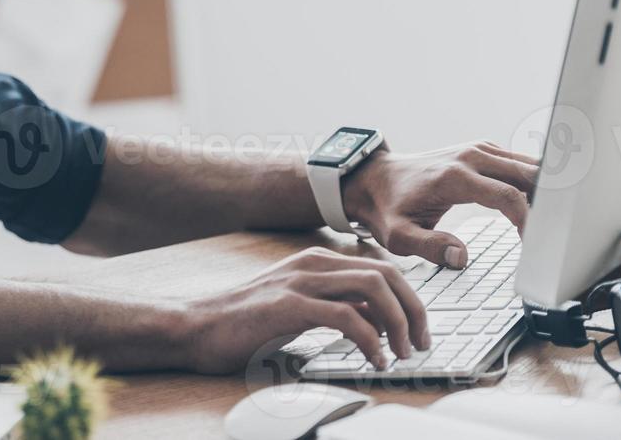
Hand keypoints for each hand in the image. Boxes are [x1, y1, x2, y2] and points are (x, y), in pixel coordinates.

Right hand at [176, 247, 429, 373]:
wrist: (198, 326)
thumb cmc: (247, 322)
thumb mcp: (299, 306)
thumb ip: (336, 304)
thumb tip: (379, 320)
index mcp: (317, 261)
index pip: (383, 268)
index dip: (410, 298)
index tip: (419, 330)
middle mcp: (313, 264)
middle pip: (387, 274)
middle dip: (414, 309)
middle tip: (421, 343)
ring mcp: (301, 282)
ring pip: (373, 288)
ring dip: (399, 323)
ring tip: (403, 353)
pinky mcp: (290, 306)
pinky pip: (347, 317)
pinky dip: (371, 340)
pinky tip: (375, 359)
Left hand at [341, 141, 538, 268]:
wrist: (374, 179)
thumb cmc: (387, 208)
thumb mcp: (398, 236)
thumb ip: (430, 247)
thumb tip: (463, 258)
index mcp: (455, 177)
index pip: (509, 197)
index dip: (529, 223)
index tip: (534, 247)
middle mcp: (470, 156)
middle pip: (528, 175)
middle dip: (549, 203)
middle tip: (559, 233)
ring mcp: (477, 149)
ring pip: (528, 165)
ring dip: (545, 190)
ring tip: (554, 222)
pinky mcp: (481, 150)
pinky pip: (517, 162)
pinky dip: (533, 181)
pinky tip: (540, 204)